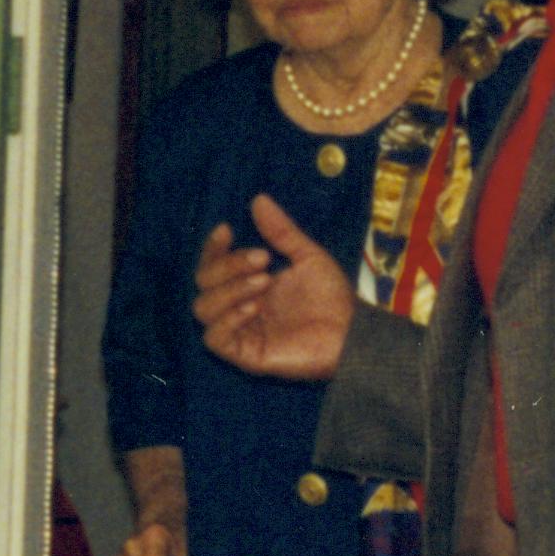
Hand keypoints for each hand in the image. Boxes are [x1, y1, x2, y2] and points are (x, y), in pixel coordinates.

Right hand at [194, 194, 355, 379]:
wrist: (351, 334)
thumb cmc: (331, 299)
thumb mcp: (307, 257)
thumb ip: (281, 232)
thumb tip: (259, 200)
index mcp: (248, 285)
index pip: (212, 265)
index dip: (213, 247)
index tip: (227, 229)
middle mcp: (237, 307)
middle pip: (203, 283)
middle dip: (228, 265)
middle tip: (263, 258)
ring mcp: (239, 332)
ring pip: (203, 308)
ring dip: (229, 289)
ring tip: (264, 282)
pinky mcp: (244, 355)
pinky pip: (214, 338)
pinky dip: (228, 318)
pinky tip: (254, 307)